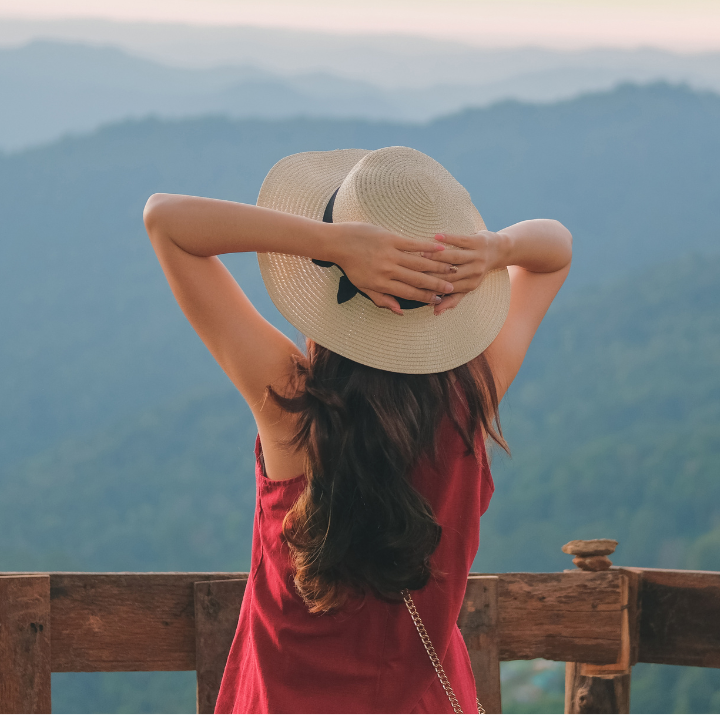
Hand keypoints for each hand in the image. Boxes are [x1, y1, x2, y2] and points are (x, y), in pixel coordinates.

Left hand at [328, 222, 456, 314]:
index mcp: (382, 284)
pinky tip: (441, 249)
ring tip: (451, 270)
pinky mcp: (391, 239)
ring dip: (437, 267)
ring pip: (418, 263)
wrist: (339, 243)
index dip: (425, 297)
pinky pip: (413, 244)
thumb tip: (400, 311)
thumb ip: (382, 299)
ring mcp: (390, 254)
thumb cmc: (351, 266)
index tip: (439, 300)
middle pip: (417, 280)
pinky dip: (428, 247)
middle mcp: (388, 271)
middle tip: (451, 288)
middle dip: (436, 285)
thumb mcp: (363, 287)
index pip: (408, 293)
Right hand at [421, 231, 506, 314]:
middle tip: (414, 268)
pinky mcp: (478, 241)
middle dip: (432, 271)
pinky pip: (461, 240)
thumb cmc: (477, 270)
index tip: (416, 284)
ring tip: (422, 253)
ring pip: (455, 257)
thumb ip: (452, 299)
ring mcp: (478, 256)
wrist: (499, 250)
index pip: (447, 287)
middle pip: (450, 273)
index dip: (432, 287)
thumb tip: (436, 312)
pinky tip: (436, 237)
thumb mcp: (468, 286)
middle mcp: (475, 272)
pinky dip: (449, 238)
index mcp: (471, 285)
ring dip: (438, 255)